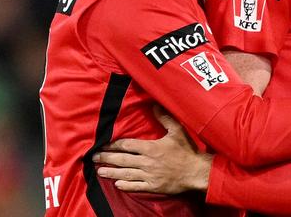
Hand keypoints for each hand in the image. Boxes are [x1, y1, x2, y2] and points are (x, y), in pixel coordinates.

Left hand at [92, 106, 212, 193]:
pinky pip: (135, 186)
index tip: (104, 144)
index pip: (127, 145)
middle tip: (94, 158)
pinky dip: (125, 186)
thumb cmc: (187, 150)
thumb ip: (164, 118)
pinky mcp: (153, 186)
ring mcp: (149, 175)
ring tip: (100, 172)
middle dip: (107, 158)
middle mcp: (146, 162)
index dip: (114, 145)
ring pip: (125, 174)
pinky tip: (117, 185)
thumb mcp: (177, 130)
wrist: (196, 172)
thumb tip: (154, 105)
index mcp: (150, 148)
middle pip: (122, 160)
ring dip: (111, 173)